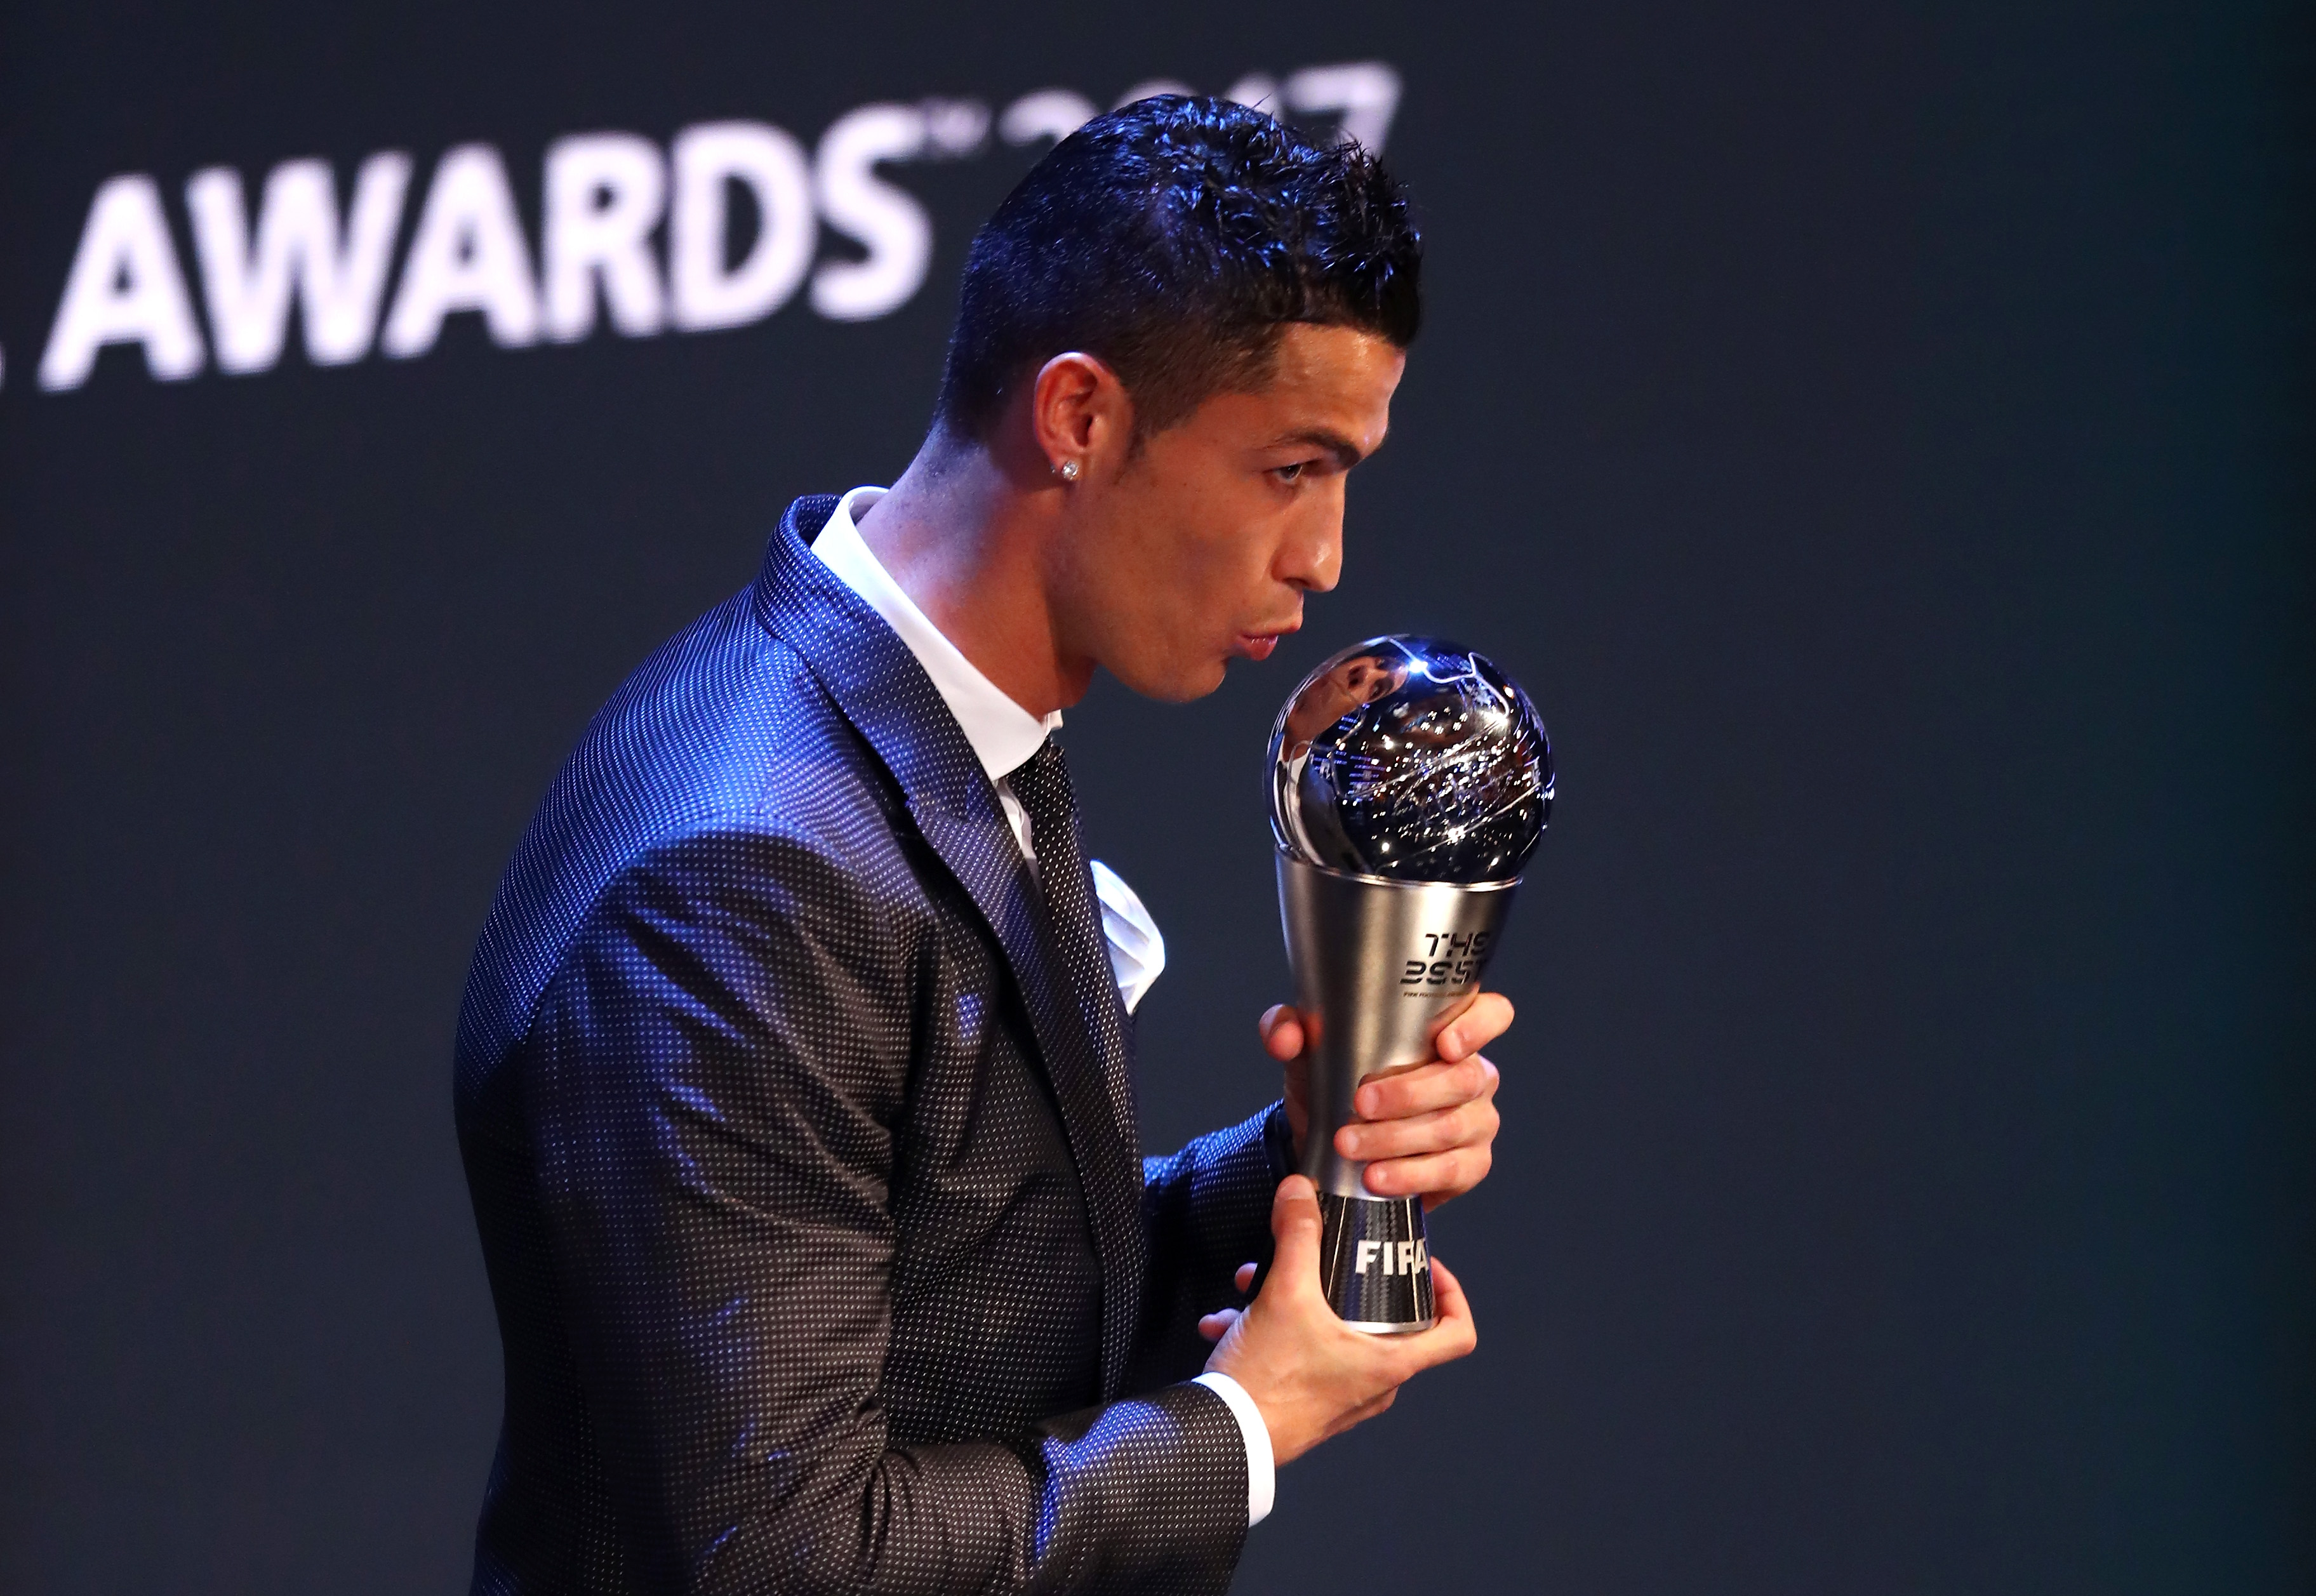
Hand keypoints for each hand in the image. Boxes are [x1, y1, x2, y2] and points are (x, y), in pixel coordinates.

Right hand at [1199, 1176, 1477, 1464]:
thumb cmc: (1267, 1381)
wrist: (1222, 1437)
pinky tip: (1229, 1319)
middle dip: (1348, 1282)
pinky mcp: (1308, 1404)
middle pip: (1389, 1324)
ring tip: (1255, 1285)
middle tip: (1326, 1258)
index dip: (1452, 1293)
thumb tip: (1301, 1191)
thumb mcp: (1285, 1295)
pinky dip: (1275, 1332)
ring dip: (1298, 1302)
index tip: (1423, 1265)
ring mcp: (1343, 1399)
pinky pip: (1305, 1357)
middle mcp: (1375, 1386)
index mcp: (1390, 1363)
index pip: (1457, 1334)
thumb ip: (1298, 1236)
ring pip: (1337, 1335)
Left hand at [1262, 991, 1510, 1209]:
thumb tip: (1287, 1036)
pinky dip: (1410, 1176)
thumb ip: (1288, 1027)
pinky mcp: (1470, 1165)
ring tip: (1352, 1146)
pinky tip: (1376, 1178)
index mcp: (1449, 1030)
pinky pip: (1452, 1171)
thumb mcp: (1308, 1049)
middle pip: (1464, 1079)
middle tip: (1360, 1104)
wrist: (1331, 1141)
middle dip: (1408, 1094)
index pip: (1492, 1014)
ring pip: (1452, 1127)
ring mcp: (1477, 1121)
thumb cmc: (1335, 1082)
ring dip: (1397, 1139)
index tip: (1443, 1044)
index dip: (1478, 1025)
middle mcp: (1473, 1073)